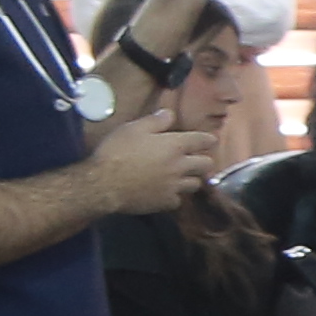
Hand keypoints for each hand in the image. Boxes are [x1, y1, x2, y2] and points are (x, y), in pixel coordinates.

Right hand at [84, 103, 222, 210]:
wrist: (104, 184)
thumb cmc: (117, 152)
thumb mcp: (133, 129)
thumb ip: (155, 121)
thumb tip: (169, 113)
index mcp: (175, 145)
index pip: (203, 140)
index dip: (208, 139)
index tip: (210, 140)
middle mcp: (180, 166)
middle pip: (206, 164)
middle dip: (203, 161)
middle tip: (196, 159)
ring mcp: (175, 186)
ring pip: (195, 184)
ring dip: (191, 179)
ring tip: (183, 176)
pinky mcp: (165, 202)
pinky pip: (178, 200)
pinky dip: (174, 196)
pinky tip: (166, 192)